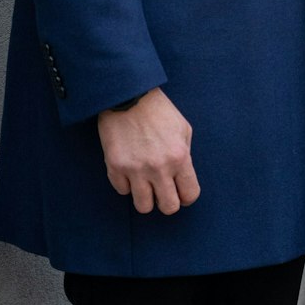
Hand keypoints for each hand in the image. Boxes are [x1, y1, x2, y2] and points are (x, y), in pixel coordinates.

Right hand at [96, 87, 198, 214]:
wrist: (128, 97)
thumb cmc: (159, 112)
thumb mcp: (183, 129)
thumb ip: (185, 155)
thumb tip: (182, 177)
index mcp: (180, 157)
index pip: (190, 194)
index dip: (187, 197)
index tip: (182, 193)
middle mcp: (159, 168)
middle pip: (168, 208)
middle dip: (168, 202)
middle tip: (163, 192)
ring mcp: (135, 170)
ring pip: (143, 207)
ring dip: (146, 198)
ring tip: (146, 184)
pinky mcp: (115, 168)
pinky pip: (122, 191)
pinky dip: (127, 185)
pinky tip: (130, 171)